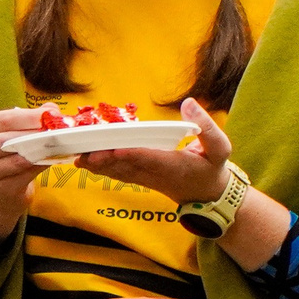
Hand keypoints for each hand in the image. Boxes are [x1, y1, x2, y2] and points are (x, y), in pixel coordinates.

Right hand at [0, 106, 54, 236]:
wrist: (0, 188)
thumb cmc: (7, 152)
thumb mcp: (14, 131)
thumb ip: (31, 118)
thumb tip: (52, 109)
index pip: (5, 119)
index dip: (30, 116)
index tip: (52, 114)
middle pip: (8, 139)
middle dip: (35, 134)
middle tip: (58, 130)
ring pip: (16, 159)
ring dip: (40, 151)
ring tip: (57, 145)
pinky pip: (23, 175)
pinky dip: (39, 166)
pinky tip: (50, 160)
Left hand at [78, 99, 231, 204]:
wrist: (208, 195)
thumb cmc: (213, 167)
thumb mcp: (220, 148)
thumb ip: (206, 127)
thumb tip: (188, 104)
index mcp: (176, 166)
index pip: (152, 160)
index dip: (133, 155)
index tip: (117, 149)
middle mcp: (157, 175)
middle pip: (128, 168)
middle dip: (106, 160)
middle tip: (86, 154)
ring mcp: (147, 179)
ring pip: (119, 173)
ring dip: (99, 166)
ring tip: (78, 157)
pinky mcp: (140, 179)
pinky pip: (119, 174)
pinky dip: (102, 168)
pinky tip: (85, 162)